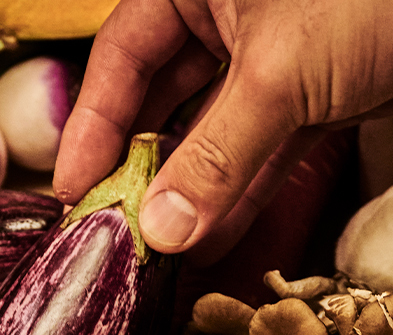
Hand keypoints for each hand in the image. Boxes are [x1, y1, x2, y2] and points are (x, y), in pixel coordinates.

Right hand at [53, 0, 392, 259]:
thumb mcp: (279, 77)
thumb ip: (216, 157)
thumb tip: (161, 230)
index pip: (121, 58)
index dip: (94, 126)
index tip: (74, 192)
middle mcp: (226, 13)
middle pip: (164, 98)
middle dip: (144, 167)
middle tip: (114, 233)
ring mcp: (274, 54)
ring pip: (216, 130)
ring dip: (192, 190)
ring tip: (160, 252)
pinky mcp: (319, 91)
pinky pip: (264, 148)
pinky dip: (242, 191)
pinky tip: (213, 238)